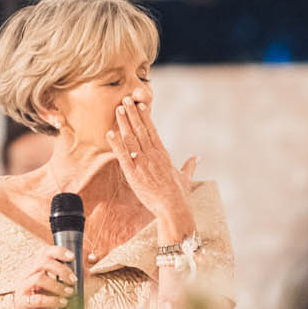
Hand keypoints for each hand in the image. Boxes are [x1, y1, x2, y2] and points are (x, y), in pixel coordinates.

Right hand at [12, 245, 76, 308]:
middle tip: (74, 280)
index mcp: (33, 267)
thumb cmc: (44, 302)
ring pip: (39, 278)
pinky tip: (63, 303)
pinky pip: (37, 299)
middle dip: (62, 270)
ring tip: (70, 292)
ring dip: (58, 285)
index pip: (44, 252)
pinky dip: (53, 300)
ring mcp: (22, 288)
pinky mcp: (22, 303)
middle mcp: (25, 274)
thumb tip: (91, 260)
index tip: (72, 257)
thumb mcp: (58, 286)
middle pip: (42, 262)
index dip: (59, 251)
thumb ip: (72, 274)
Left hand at [107, 99, 197, 241]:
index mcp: (163, 154)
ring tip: (118, 109)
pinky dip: (116, 144)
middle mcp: (153, 155)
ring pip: (131, 138)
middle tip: (125, 100)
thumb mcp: (186, 177)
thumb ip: (189, 165)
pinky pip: (123, 156)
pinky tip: (110, 133)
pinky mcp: (133, 174)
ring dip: (124, 123)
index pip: (153, 131)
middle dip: (132, 114)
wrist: (173, 208)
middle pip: (141, 130)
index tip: (140, 105)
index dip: (145, 117)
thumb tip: (197, 158)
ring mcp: (143, 163)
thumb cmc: (180, 196)